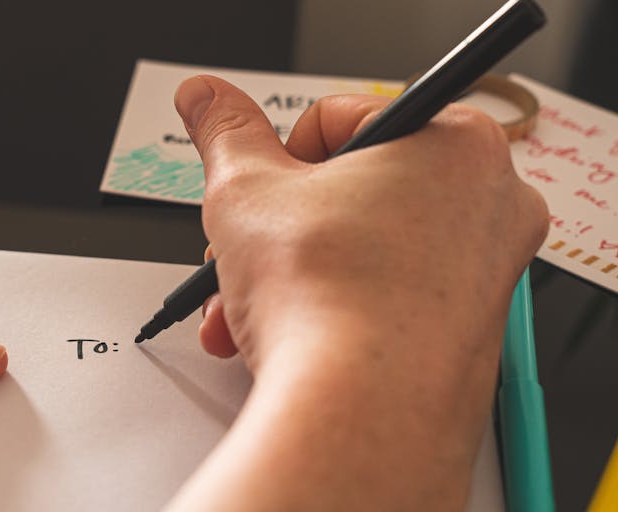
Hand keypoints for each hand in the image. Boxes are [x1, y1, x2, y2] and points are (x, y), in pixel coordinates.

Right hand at [168, 76, 546, 509]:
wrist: (360, 415)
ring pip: (358, 249)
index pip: (338, 120)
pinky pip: (381, 296)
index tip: (256, 192)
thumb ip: (224, 132)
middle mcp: (487, 203)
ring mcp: (484, 272)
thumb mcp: (245, 191)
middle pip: (347, 191)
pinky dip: (326, 308)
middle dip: (275, 230)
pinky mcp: (466, 330)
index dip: (277, 160)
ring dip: (284, 275)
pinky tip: (279, 335)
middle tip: (242, 251)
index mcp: (452, 143)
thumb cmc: (329, 302)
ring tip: (243, 307)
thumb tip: (207, 99)